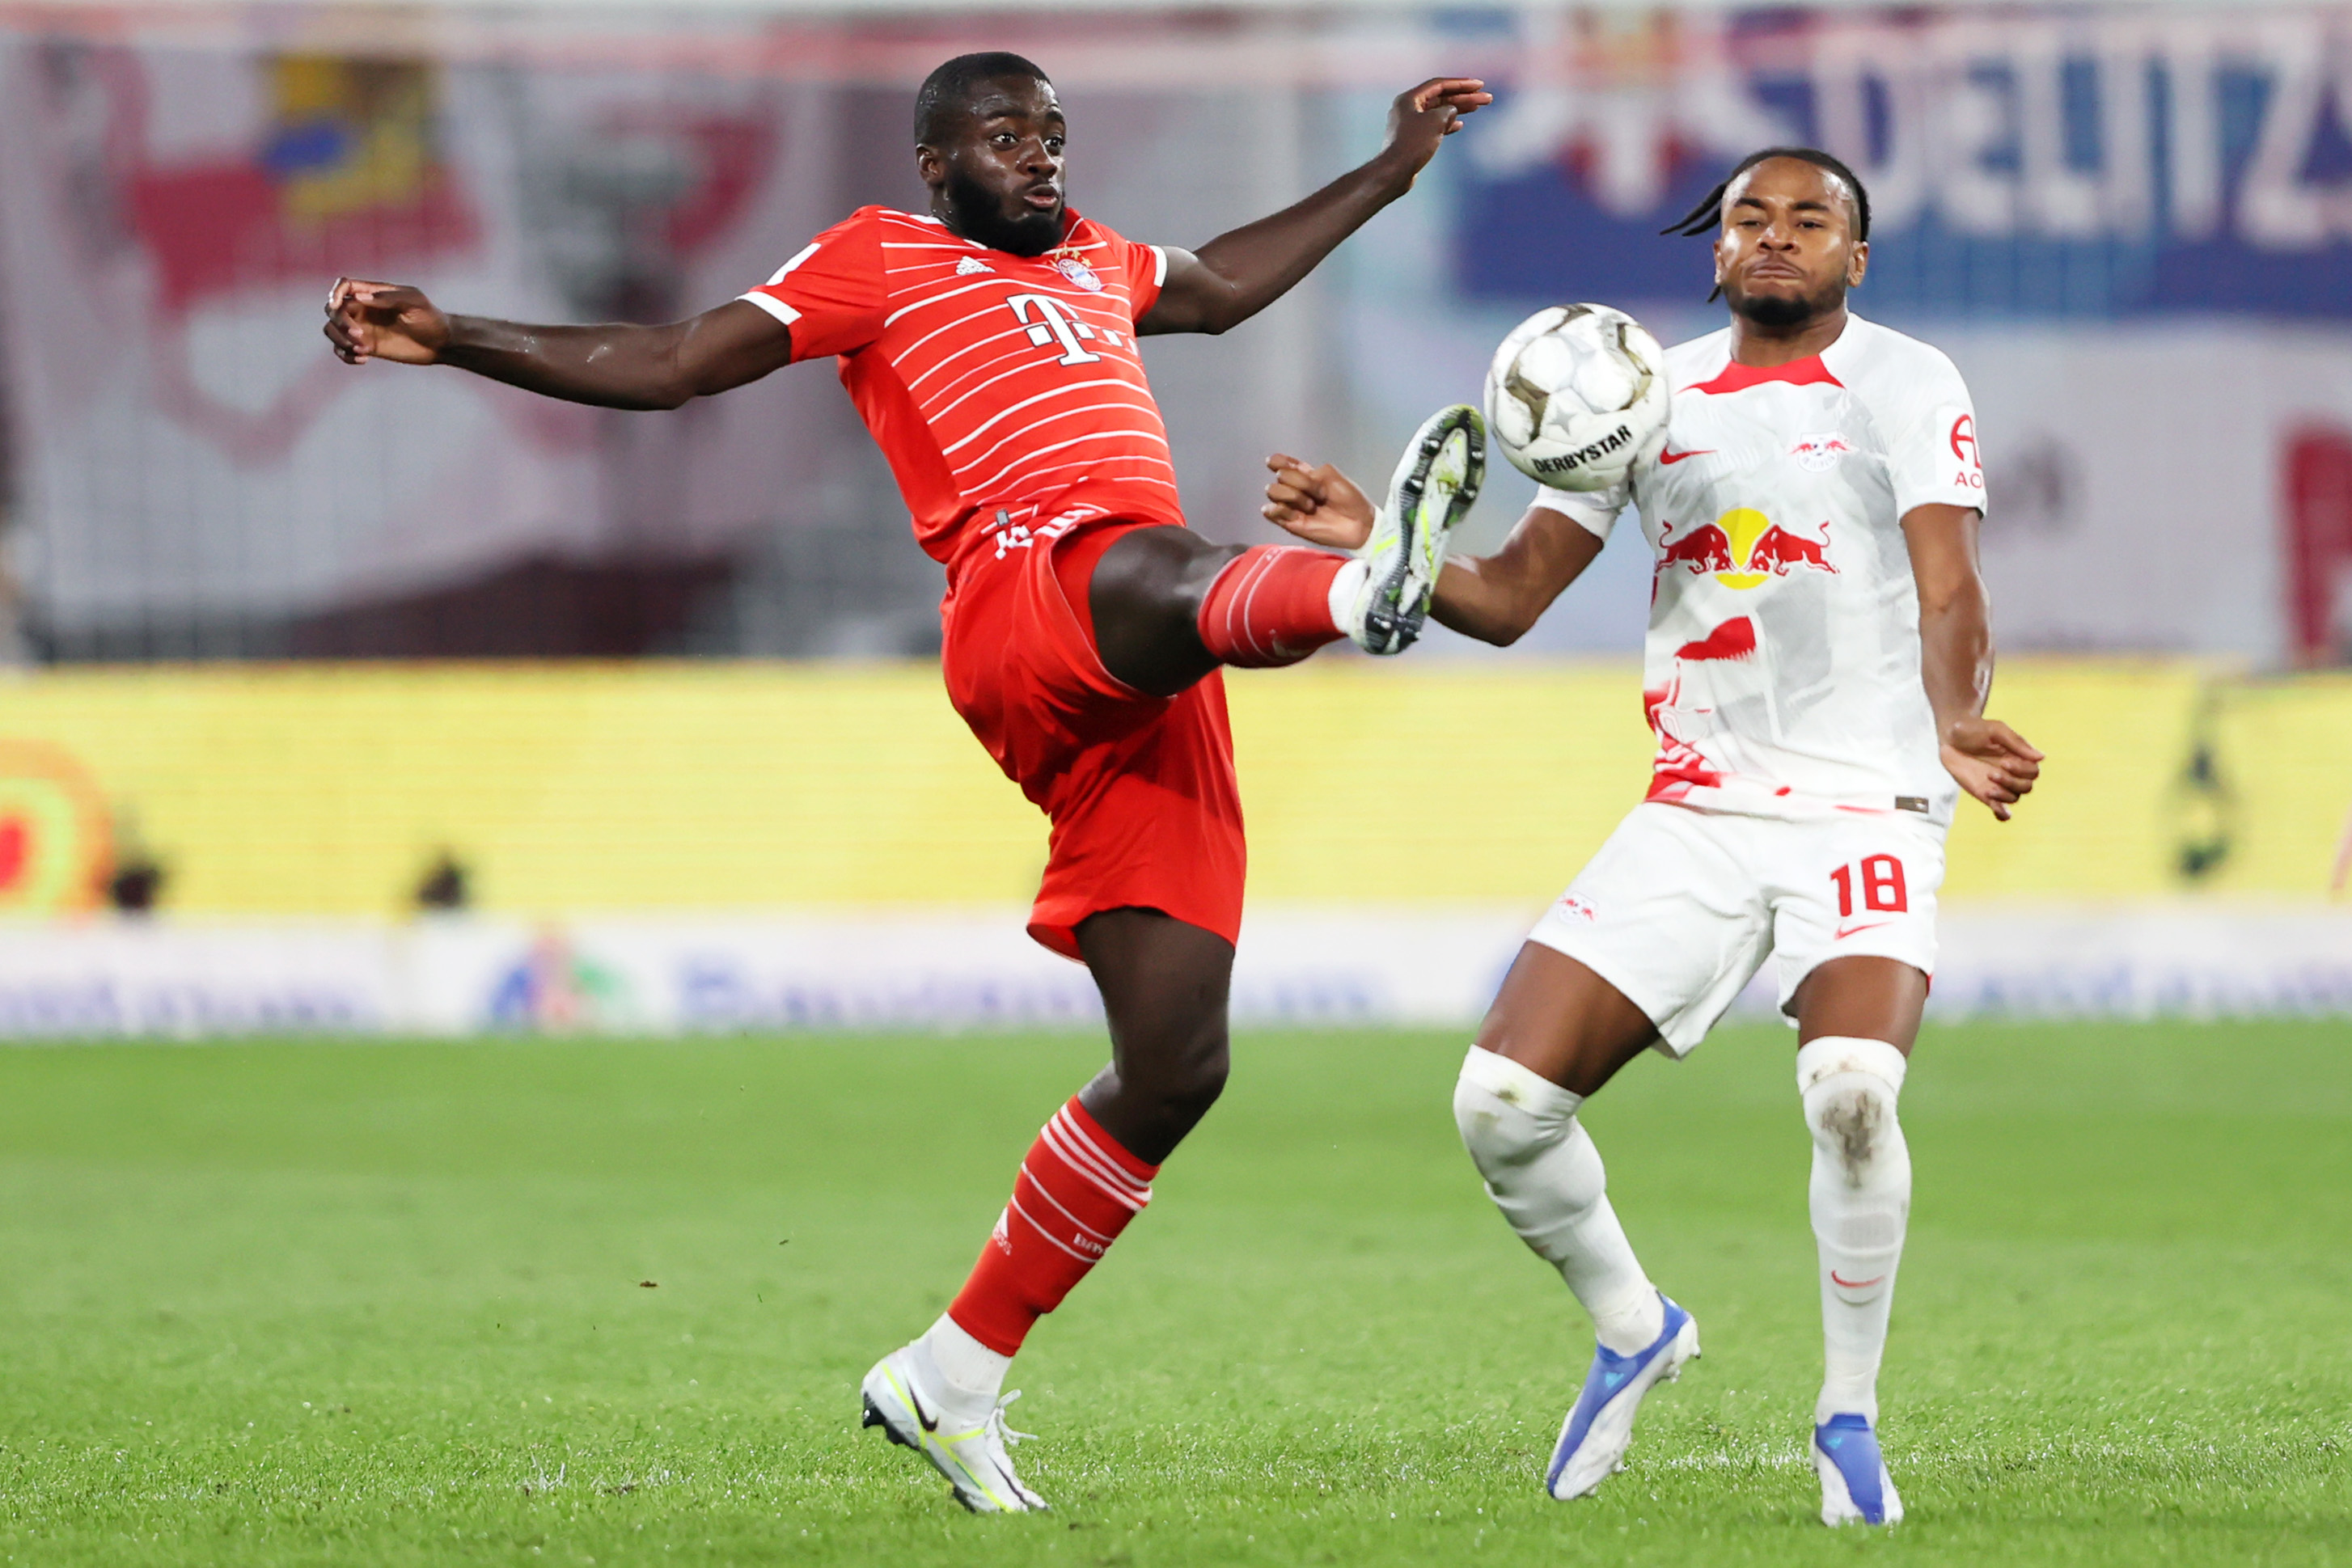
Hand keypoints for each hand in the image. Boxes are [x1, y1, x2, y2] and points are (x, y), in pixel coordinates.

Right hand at [324, 277, 450, 365]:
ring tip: (362, 350)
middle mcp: (364, 309)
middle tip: (359, 334)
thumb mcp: (414, 302)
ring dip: (340, 339)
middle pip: (333, 310)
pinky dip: (345, 355)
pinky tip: (364, 359)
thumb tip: (360, 298)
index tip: (337, 304)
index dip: (335, 292)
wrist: (441, 343)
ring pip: (332, 330)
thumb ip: (388, 298)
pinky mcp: (366, 347)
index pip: (344, 286)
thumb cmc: (430, 318)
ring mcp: (363, 329)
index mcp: (373, 293)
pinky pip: (343, 350)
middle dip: (340, 322)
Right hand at [1263, 453, 1376, 548]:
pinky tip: (1295, 513)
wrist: (1358, 523)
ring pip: (1272, 491)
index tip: (1291, 466)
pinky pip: (1270, 512)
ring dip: (1293, 496)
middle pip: (1280, 476)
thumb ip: (1310, 471)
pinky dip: (1278, 509)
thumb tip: (1292, 476)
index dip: (1279, 461)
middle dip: (1299, 481)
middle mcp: (1295, 489)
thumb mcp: (1331, 475)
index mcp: (1305, 475)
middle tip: (1318, 493)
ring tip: (1311, 506)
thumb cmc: (1350, 499)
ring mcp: (1291, 506)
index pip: (1281, 463)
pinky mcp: (1289, 523)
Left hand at [1375, 78, 1492, 185]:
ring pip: (1438, 112)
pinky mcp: (1413, 139)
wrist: (1395, 172)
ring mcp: (1410, 124)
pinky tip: (1460, 125)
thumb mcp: (1435, 121)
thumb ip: (1448, 110)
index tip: (1479, 85)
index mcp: (1409, 99)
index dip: (1461, 84)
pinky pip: (1433, 126)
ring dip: (1458, 109)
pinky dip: (1447, 124)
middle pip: (1441, 98)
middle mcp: (1408, 108)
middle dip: (1464, 97)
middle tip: (1486, 98)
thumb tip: (1452, 110)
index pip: (1439, 84)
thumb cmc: (1413, 144)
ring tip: (1477, 107)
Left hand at [1941, 717, 2043, 821]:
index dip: (2022, 770)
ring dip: (2004, 795)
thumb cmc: (1975, 729)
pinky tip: (1997, 809)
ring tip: (1988, 788)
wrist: (1950, 737)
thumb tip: (2041, 757)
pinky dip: (2002, 814)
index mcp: (2019, 757)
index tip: (2004, 762)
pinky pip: (2001, 810)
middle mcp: (2012, 773)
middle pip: (2026, 787)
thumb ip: (2017, 743)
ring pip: (2014, 798)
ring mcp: (1999, 784)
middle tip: (1991, 773)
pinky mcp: (1986, 794)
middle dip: (2011, 783)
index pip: (2033, 772)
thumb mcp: (1996, 731)